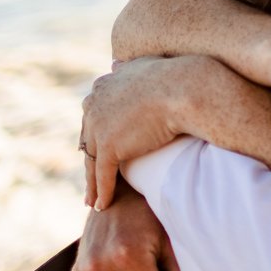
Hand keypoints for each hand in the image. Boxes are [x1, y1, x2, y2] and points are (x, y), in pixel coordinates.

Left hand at [80, 56, 200, 211]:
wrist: (184, 88)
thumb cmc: (173, 75)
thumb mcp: (144, 64)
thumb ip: (127, 67)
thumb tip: (116, 64)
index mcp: (102, 87)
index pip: (93, 116)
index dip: (94, 134)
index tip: (94, 148)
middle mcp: (93, 105)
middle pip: (87, 140)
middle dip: (88, 160)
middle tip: (90, 178)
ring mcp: (99, 127)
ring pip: (91, 162)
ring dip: (91, 183)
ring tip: (92, 200)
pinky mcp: (109, 147)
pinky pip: (103, 175)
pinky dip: (102, 192)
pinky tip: (102, 205)